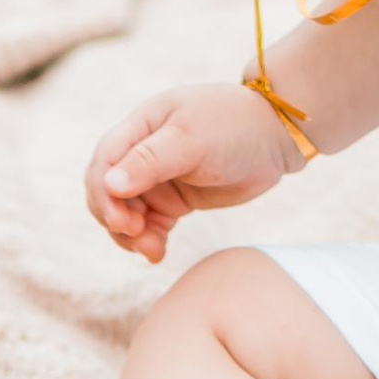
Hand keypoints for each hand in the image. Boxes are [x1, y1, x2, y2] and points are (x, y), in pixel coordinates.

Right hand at [83, 82, 306, 260]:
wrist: (275, 138)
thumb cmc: (234, 126)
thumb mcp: (192, 140)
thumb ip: (150, 161)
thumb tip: (109, 183)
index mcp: (141, 125)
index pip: (105, 161)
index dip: (103, 193)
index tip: (121, 221)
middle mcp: (143, 150)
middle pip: (108, 190)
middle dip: (115, 217)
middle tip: (138, 235)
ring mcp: (158, 177)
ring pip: (126, 212)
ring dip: (131, 234)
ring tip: (152, 249)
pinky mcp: (174, 199)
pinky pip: (149, 225)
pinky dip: (148, 240)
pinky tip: (157, 253)